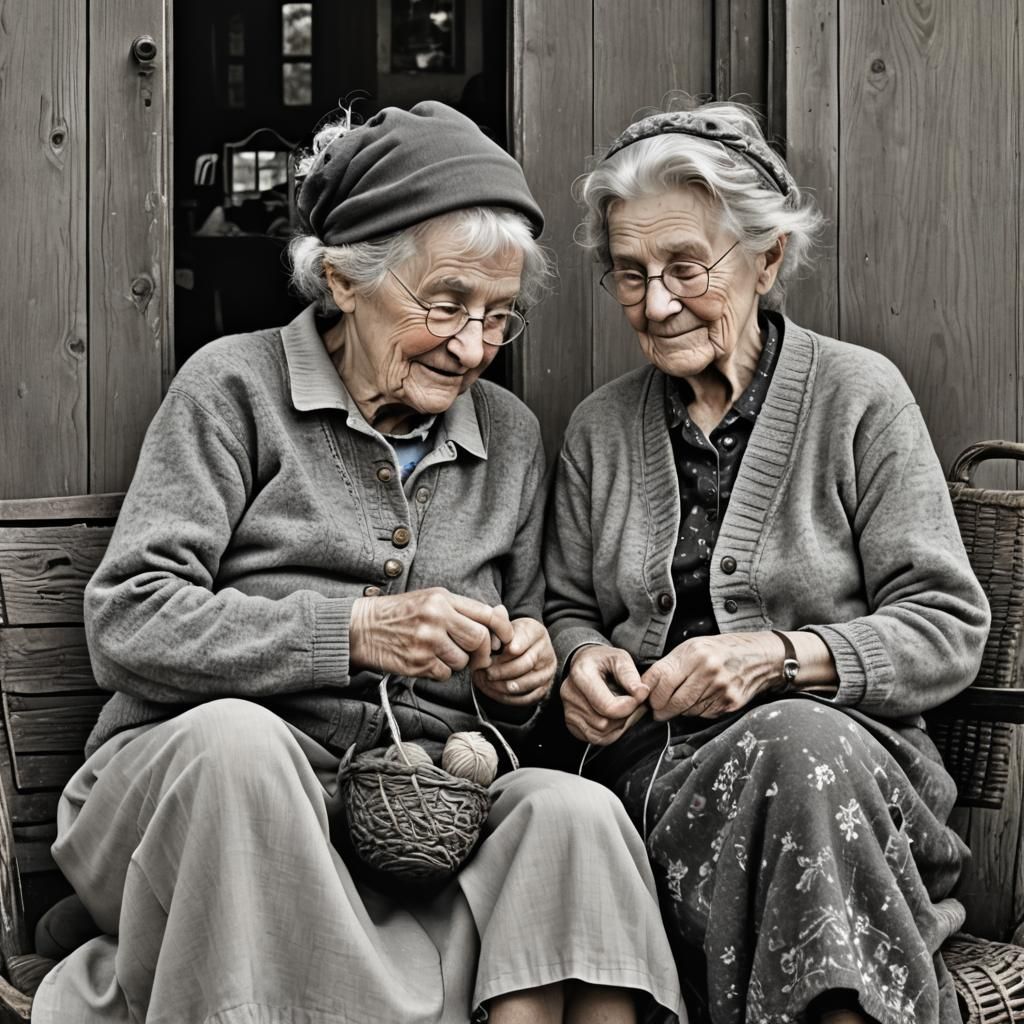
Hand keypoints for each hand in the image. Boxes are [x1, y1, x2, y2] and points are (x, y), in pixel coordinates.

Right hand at [350, 588, 513, 680]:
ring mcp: (426, 641)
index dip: (503, 629)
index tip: (506, 639)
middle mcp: (436, 618)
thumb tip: (499, 616)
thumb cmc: (399, 613)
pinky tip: (426, 661)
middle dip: (483, 652)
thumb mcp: (430, 599)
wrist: (361, 628)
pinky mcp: (417, 663)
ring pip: (463, 661)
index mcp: (442, 599)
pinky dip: (440, 672)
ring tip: (441, 653)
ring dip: (458, 663)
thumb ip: (463, 608)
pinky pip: (444, 674)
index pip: (486, 614)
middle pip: (480, 639)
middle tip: (477, 656)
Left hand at [473, 617, 555, 706]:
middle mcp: (546, 651)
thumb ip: (497, 632)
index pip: (522, 643)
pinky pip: (528, 698)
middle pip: (526, 664)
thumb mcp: (505, 628)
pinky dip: (510, 698)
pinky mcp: (544, 687)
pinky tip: (495, 692)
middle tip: (486, 673)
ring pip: (527, 683)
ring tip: (488, 683)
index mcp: (537, 632)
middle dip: (502, 671)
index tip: (489, 657)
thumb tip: (490, 643)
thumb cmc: (510, 637)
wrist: (524, 647)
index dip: (504, 653)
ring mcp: (547, 671)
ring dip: (504, 686)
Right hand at [560, 645, 649, 744]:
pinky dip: (610, 733)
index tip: (639, 697)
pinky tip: (616, 719)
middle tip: (636, 704)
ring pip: (600, 734)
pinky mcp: (571, 722)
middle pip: (604, 723)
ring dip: (619, 726)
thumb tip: (641, 692)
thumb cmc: (602, 661)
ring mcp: (568, 710)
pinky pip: (594, 738)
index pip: (608, 707)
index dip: (630, 707)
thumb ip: (630, 675)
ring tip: (626, 710)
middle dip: (626, 717)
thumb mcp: (619, 658)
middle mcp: (570, 694)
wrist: (585, 664)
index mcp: (581, 674)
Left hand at [642, 632, 781, 720]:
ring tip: (684, 699)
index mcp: (695, 654)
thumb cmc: (721, 650)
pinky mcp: (730, 703)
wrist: (759, 657)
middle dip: (661, 709)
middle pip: (672, 701)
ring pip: (687, 710)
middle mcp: (708, 670)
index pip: (661, 681)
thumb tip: (645, 686)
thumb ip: (669, 665)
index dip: (650, 695)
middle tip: (658, 710)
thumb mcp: (692, 647)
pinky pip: (703, 714)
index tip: (647, 700)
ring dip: (680, 709)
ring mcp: (721, 688)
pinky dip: (697, 711)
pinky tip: (702, 698)